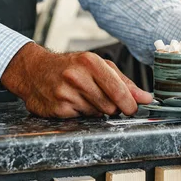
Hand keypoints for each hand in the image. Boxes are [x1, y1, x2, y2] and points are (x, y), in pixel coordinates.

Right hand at [1, 43, 152, 117]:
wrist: (34, 70)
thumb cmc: (71, 66)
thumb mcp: (98, 65)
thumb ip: (123, 82)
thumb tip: (145, 98)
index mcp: (90, 62)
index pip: (118, 90)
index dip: (130, 103)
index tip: (133, 108)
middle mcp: (76, 76)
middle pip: (110, 105)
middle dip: (112, 106)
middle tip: (104, 99)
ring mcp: (65, 93)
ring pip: (97, 113)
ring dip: (96, 109)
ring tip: (84, 96)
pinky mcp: (57, 109)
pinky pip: (81, 118)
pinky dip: (82, 113)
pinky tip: (73, 102)